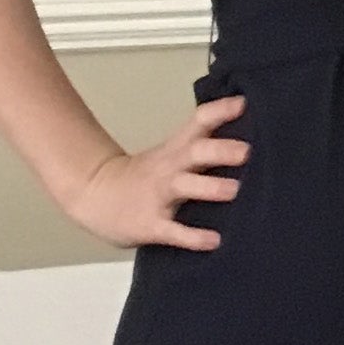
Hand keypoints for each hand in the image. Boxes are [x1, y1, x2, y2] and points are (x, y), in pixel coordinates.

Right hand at [61, 94, 249, 250]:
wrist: (95, 194)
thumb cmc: (144, 175)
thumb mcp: (170, 153)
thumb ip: (202, 146)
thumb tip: (247, 141)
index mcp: (177, 148)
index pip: (199, 121)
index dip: (220, 110)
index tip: (244, 103)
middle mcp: (170, 167)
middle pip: (196, 151)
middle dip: (221, 149)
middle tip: (247, 151)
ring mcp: (159, 195)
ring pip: (185, 186)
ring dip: (210, 187)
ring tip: (234, 190)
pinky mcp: (151, 224)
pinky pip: (174, 231)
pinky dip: (193, 237)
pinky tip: (214, 241)